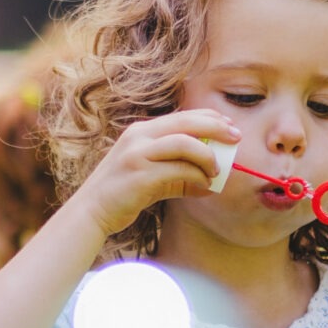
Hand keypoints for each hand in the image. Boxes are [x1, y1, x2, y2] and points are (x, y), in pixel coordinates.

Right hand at [69, 110, 240, 238]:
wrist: (92, 211)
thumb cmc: (124, 194)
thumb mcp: (153, 177)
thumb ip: (180, 175)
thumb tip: (212, 182)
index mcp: (142, 131)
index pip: (183, 116)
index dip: (210, 118)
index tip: (230, 127)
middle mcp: (139, 136)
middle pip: (187, 122)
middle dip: (217, 128)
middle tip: (236, 138)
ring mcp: (138, 153)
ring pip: (185, 144)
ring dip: (207, 156)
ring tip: (216, 171)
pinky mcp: (141, 174)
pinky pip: (179, 170)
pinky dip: (197, 176)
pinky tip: (205, 186)